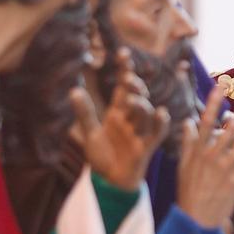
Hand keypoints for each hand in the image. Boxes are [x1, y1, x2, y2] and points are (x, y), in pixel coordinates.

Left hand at [70, 48, 168, 189]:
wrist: (110, 181)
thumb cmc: (102, 156)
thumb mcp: (89, 133)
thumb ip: (85, 113)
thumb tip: (73, 89)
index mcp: (118, 112)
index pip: (123, 87)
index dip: (125, 70)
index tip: (123, 52)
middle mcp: (131, 119)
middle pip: (137, 96)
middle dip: (135, 86)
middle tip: (128, 78)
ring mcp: (140, 132)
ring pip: (146, 113)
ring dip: (141, 105)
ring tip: (133, 100)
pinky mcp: (146, 146)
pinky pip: (156, 132)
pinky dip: (160, 123)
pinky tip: (160, 112)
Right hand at [176, 86, 233, 228]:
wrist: (196, 221)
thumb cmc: (188, 193)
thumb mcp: (183, 166)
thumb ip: (187, 143)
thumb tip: (189, 122)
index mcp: (197, 151)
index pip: (206, 120)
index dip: (214, 101)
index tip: (221, 86)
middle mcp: (211, 157)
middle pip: (229, 129)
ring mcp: (225, 169)